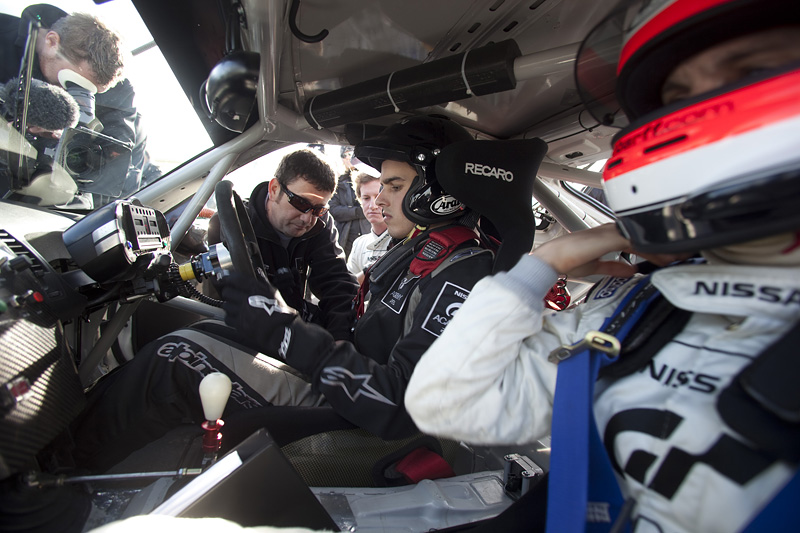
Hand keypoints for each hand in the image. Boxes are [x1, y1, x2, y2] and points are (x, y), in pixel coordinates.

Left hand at [218, 273, 296, 358]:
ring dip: (229, 305)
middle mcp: (246, 299)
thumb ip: (263, 282)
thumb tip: (258, 272)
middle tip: (232, 295)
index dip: (227, 278)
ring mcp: (241, 312)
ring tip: (236, 307)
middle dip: (228, 293)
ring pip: (225, 305)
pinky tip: (237, 317)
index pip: (235, 279)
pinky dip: (230, 317)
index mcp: (255, 289)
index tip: (224, 279)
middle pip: (227, 292)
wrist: (280, 330)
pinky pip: (227, 318)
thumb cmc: (280, 312)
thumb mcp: (274, 292)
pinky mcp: (239, 324)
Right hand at [532, 223, 689, 277]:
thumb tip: (630, 270)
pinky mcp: (608, 238)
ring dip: (661, 247)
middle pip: (643, 235)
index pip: (637, 238)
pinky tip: (661, 257)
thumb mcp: (595, 266)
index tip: (668, 257)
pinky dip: (650, 249)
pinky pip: (635, 241)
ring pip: (642, 236)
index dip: (654, 248)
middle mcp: (610, 231)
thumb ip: (613, 267)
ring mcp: (610, 232)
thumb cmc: (565, 260)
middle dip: (663, 245)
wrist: (551, 259)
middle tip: (681, 255)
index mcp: (606, 236)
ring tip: (677, 257)